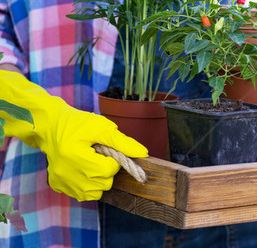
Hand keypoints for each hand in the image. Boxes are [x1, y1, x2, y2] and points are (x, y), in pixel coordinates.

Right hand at [1, 70, 147, 200]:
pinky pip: (81, 194)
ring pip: (94, 193)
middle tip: (99, 156)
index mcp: (76, 156)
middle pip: (103, 184)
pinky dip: (87, 185)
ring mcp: (61, 182)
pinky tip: (83, 170)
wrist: (50, 126)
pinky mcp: (57, 185)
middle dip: (107, 171)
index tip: (107, 151)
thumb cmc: (78, 123)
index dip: (113, 160)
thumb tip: (143, 154)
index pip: (108, 170)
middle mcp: (66, 173)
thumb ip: (123, 142)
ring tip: (93, 164)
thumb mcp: (102, 127)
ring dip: (99, 181)